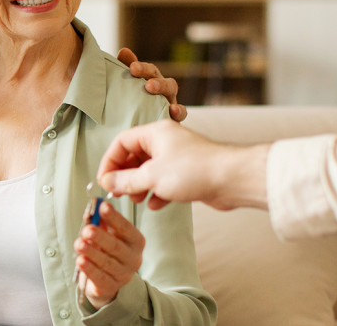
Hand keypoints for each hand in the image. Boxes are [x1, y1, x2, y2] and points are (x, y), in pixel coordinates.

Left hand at [74, 202, 144, 309]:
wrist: (107, 280)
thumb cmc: (107, 251)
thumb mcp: (106, 234)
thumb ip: (99, 221)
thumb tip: (91, 209)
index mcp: (135, 241)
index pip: (125, 228)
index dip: (114, 217)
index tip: (102, 207)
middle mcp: (133, 258)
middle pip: (116, 246)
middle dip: (100, 237)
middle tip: (87, 230)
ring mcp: (124, 274)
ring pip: (107, 262)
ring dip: (91, 252)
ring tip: (79, 244)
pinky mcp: (111, 287)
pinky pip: (99, 277)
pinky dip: (89, 269)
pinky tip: (80, 261)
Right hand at [97, 120, 269, 210]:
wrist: (232, 179)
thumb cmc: (194, 170)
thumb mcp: (152, 176)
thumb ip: (125, 180)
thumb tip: (106, 182)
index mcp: (155, 133)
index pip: (122, 142)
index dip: (110, 161)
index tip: (104, 181)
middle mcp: (166, 142)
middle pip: (135, 156)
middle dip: (125, 176)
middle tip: (119, 193)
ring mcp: (178, 157)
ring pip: (150, 171)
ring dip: (140, 186)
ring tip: (137, 200)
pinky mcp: (188, 174)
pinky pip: (165, 182)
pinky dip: (157, 193)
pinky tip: (155, 205)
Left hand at [118, 48, 186, 121]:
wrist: (138, 127)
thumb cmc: (132, 104)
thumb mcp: (126, 87)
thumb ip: (125, 69)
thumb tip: (124, 51)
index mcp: (151, 80)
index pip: (149, 70)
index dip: (142, 68)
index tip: (132, 68)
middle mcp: (162, 88)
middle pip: (162, 78)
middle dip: (154, 78)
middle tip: (146, 83)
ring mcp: (170, 101)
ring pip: (171, 90)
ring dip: (163, 88)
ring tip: (152, 89)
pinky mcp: (174, 117)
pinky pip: (181, 113)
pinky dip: (179, 111)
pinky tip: (173, 111)